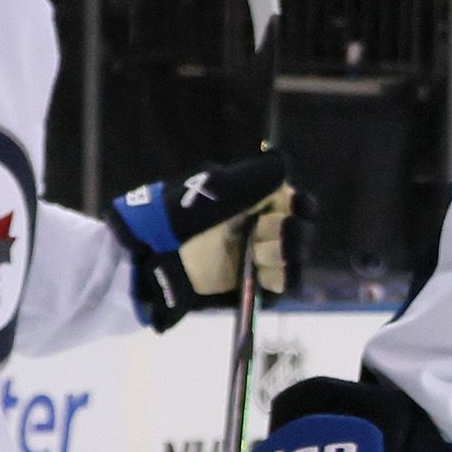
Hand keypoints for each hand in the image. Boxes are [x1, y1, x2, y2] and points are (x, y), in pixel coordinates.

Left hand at [115, 155, 302, 328]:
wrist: (150, 256)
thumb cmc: (177, 216)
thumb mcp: (214, 189)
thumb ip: (252, 178)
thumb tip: (285, 166)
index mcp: (254, 200)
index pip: (295, 201)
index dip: (300, 205)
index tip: (292, 206)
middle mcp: (260, 226)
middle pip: (301, 229)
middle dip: (291, 230)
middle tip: (264, 230)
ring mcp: (257, 257)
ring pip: (296, 256)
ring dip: (284, 251)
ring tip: (257, 251)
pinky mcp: (252, 286)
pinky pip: (283, 283)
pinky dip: (282, 275)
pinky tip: (263, 270)